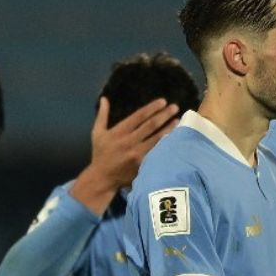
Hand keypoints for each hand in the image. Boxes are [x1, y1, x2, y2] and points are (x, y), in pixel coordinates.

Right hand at [70, 97, 179, 214]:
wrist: (102, 178)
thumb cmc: (101, 154)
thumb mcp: (97, 133)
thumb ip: (102, 115)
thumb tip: (105, 98)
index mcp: (119, 132)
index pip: (139, 116)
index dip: (152, 108)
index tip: (163, 102)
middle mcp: (129, 141)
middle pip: (150, 125)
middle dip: (164, 115)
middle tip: (175, 107)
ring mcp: (137, 154)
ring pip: (156, 138)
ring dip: (168, 129)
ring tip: (178, 120)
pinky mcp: (143, 164)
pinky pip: (156, 152)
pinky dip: (166, 144)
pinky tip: (174, 139)